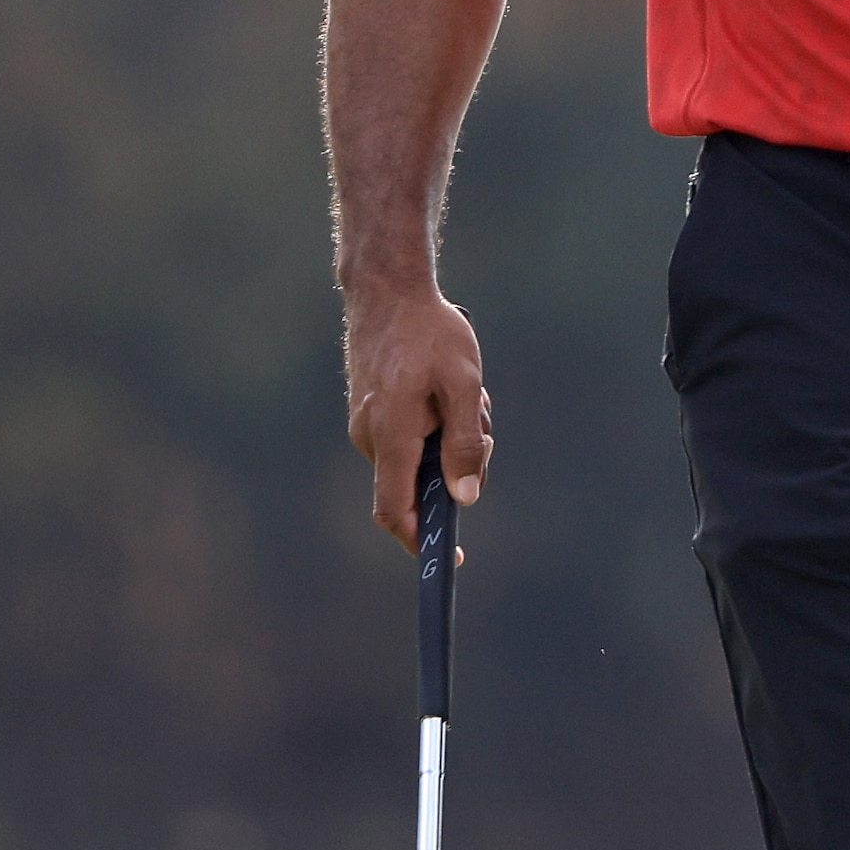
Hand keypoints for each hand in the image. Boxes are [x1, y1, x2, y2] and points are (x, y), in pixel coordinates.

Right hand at [343, 281, 494, 544]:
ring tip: (467, 396)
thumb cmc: (431, 335)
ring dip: (453, 439)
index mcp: (392, 435)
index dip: (419, 540)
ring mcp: (367, 424)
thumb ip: (465, 443)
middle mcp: (370, 437)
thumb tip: (464, 497)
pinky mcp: (371, 412)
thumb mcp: (465, 386)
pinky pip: (411, 438)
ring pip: (420, 458)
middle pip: (419, 484)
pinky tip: (450, 390)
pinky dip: (438, 425)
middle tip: (482, 428)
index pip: (396, 508)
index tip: (449, 557)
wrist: (388, 291)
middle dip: (458, 468)